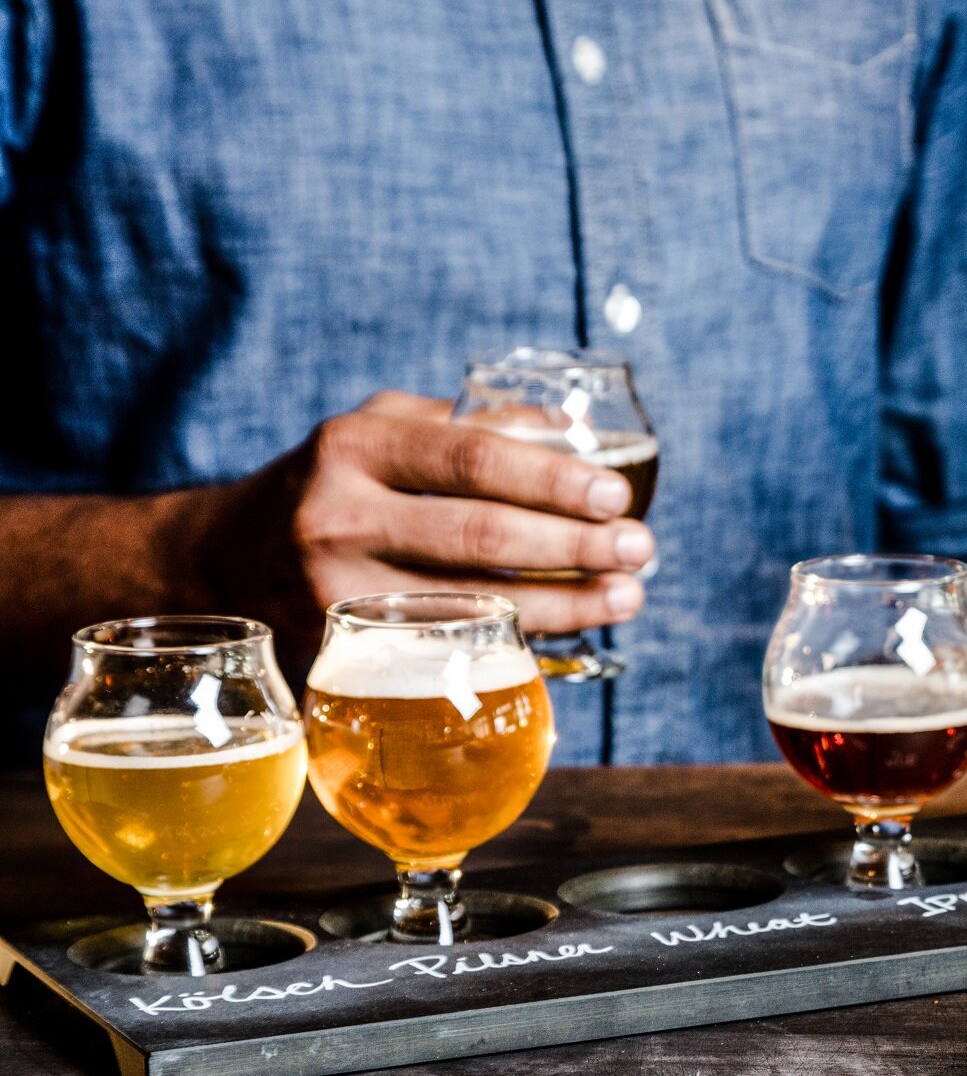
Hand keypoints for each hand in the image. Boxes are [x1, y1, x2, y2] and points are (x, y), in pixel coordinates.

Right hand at [192, 392, 652, 641]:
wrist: (217, 562)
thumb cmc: (328, 485)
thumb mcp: (380, 430)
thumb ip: (467, 422)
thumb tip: (570, 430)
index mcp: (354, 448)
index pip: (471, 460)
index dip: (552, 480)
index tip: (615, 493)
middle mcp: (338, 518)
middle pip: (480, 536)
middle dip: (574, 545)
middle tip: (639, 547)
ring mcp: (335, 591)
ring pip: (472, 602)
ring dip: (565, 604)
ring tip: (627, 595)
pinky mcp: (343, 653)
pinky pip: (449, 651)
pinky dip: (517, 643)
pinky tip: (569, 636)